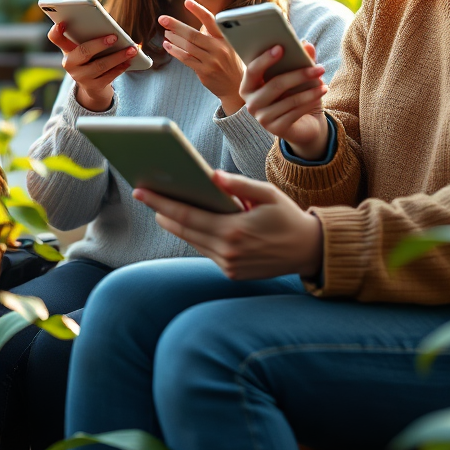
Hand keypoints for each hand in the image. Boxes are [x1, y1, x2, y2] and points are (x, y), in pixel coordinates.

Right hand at [47, 21, 137, 111]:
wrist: (93, 86)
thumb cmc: (92, 58)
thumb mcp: (87, 47)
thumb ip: (92, 36)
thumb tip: (112, 30)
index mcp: (67, 49)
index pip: (55, 38)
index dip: (56, 31)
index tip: (62, 23)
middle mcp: (70, 63)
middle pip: (83, 51)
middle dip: (99, 44)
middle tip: (114, 37)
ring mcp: (80, 77)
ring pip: (100, 65)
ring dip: (118, 56)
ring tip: (132, 49)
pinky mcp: (93, 87)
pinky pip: (109, 76)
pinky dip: (120, 67)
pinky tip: (129, 61)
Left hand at [134, 170, 322, 279]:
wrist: (309, 251)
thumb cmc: (287, 216)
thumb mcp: (267, 194)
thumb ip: (239, 185)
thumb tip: (211, 175)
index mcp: (234, 231)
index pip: (187, 216)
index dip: (161, 203)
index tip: (141, 191)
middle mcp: (228, 252)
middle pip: (183, 230)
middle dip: (161, 212)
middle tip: (142, 194)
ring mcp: (229, 266)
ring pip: (193, 241)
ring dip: (175, 225)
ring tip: (159, 206)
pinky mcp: (232, 273)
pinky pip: (206, 251)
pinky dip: (195, 235)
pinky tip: (185, 221)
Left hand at [158, 0, 245, 114]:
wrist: (237, 88)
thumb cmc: (231, 64)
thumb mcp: (229, 46)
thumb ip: (215, 36)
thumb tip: (200, 24)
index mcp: (225, 39)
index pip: (211, 20)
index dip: (198, 10)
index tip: (187, 2)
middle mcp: (219, 48)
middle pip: (193, 34)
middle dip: (176, 25)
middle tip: (163, 19)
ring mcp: (211, 61)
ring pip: (188, 46)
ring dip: (174, 38)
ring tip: (165, 32)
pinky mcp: (204, 72)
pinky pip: (186, 59)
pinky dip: (175, 51)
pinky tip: (168, 46)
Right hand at [241, 43, 329, 159]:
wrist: (303, 124)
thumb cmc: (294, 94)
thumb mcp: (297, 76)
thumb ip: (300, 59)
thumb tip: (307, 44)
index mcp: (248, 85)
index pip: (252, 70)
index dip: (265, 59)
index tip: (281, 47)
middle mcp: (250, 102)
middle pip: (275, 85)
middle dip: (299, 75)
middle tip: (319, 68)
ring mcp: (262, 118)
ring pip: (289, 99)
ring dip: (310, 90)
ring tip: (323, 81)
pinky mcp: (276, 129)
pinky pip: (295, 112)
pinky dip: (310, 100)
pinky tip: (322, 91)